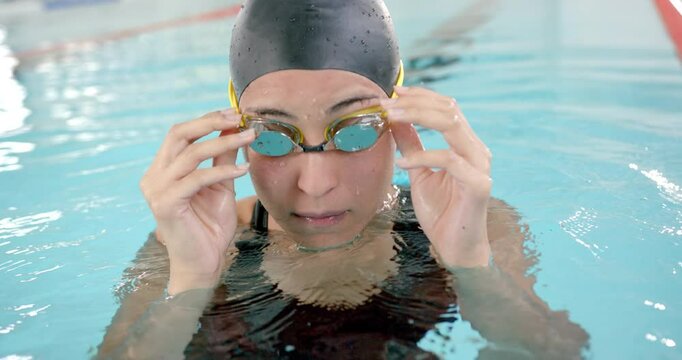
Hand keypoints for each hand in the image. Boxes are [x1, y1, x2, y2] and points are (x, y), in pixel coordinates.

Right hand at [139, 109, 254, 293]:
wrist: (203, 262)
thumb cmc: (210, 226)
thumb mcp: (220, 185)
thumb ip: (223, 158)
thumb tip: (236, 128)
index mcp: (163, 169)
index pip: (181, 134)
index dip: (207, 120)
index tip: (236, 113)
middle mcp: (154, 176)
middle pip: (178, 134)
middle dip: (210, 122)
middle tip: (238, 117)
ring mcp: (156, 190)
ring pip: (191, 154)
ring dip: (224, 142)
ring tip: (250, 137)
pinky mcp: (165, 204)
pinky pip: (197, 178)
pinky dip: (223, 171)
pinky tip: (244, 169)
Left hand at [381, 86, 491, 266]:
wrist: (455, 248)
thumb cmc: (440, 211)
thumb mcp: (419, 172)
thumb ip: (412, 145)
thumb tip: (395, 119)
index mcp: (465, 145)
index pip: (447, 108)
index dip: (421, 96)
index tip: (394, 93)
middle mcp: (476, 150)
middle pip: (449, 111)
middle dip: (415, 103)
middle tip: (387, 104)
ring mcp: (480, 166)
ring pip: (452, 126)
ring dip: (417, 118)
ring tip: (390, 119)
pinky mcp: (478, 184)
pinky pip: (450, 160)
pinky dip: (422, 157)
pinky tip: (401, 163)